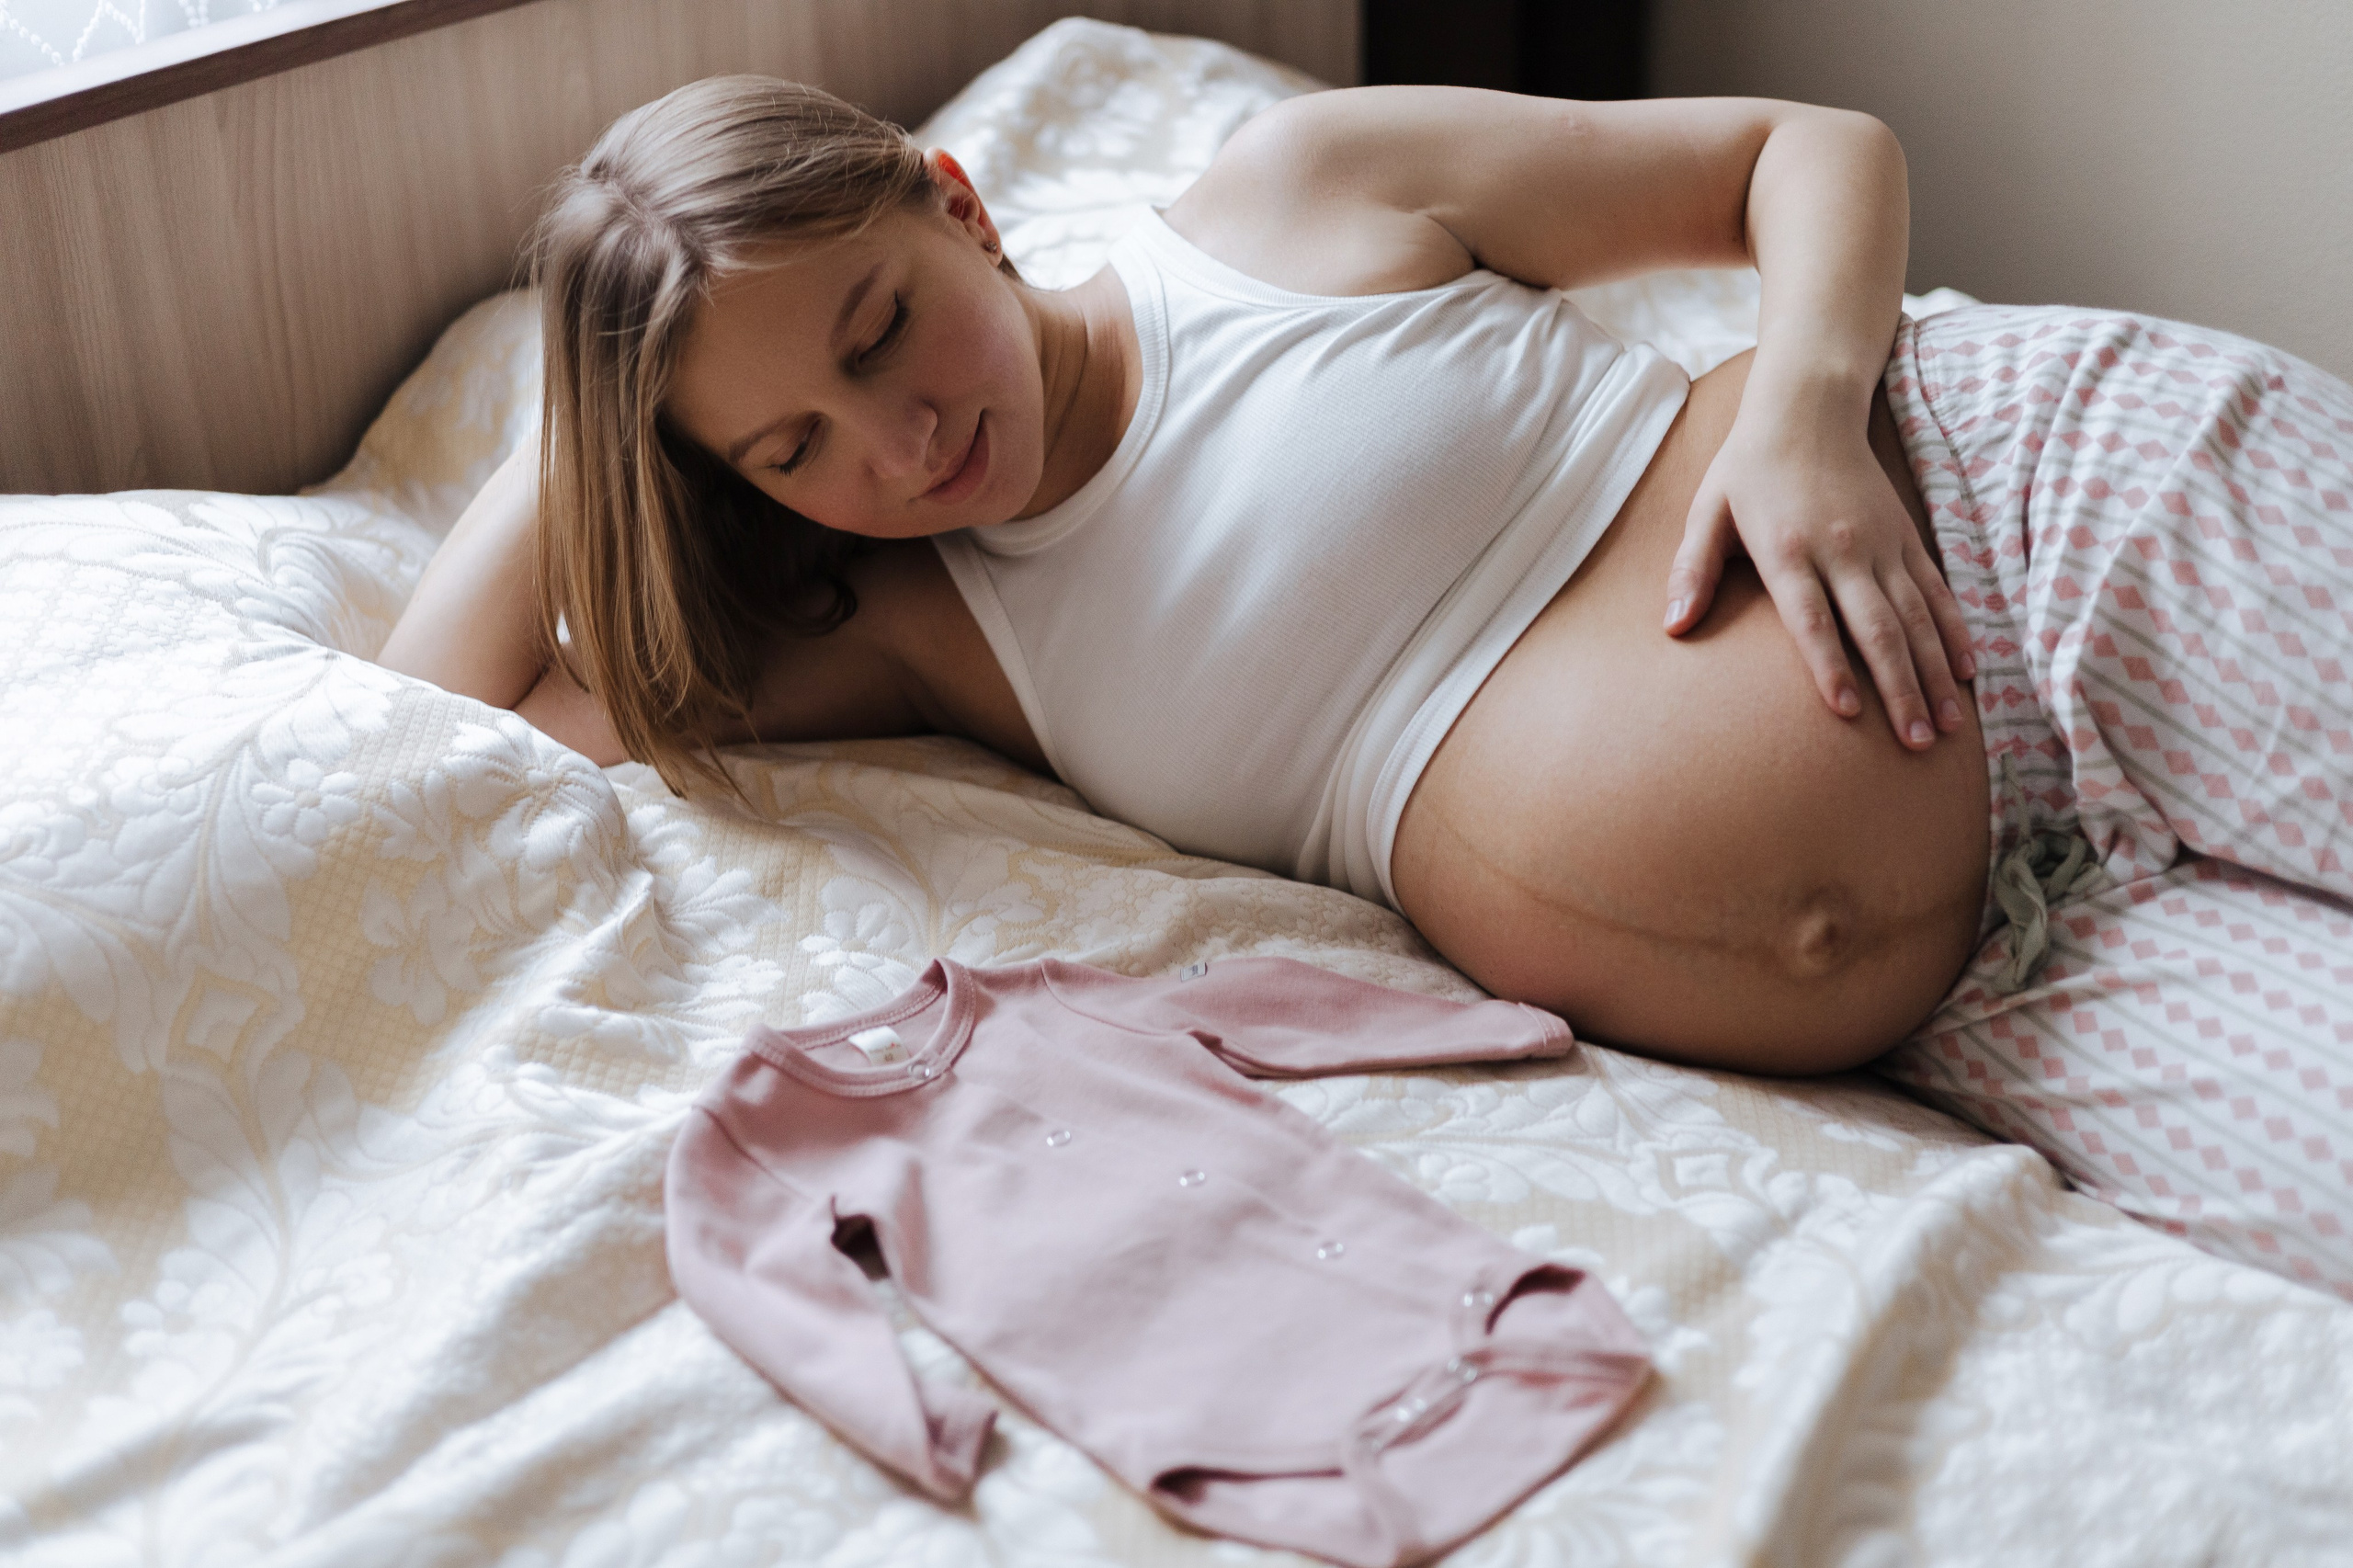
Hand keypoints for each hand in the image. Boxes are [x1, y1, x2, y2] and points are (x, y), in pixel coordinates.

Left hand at [1661, 410, 1973, 749]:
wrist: (1808, 408)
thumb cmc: (1749, 468)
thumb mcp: (1707, 512)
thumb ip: (1692, 569)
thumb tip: (1673, 625)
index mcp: (1788, 549)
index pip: (1812, 618)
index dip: (1829, 665)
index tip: (1845, 711)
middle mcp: (1842, 550)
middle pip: (1877, 628)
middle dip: (1899, 689)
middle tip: (1915, 743)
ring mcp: (1881, 545)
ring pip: (1916, 617)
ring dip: (1932, 673)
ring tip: (1946, 727)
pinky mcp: (1906, 537)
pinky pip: (1936, 591)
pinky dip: (1953, 632)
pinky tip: (1966, 672)